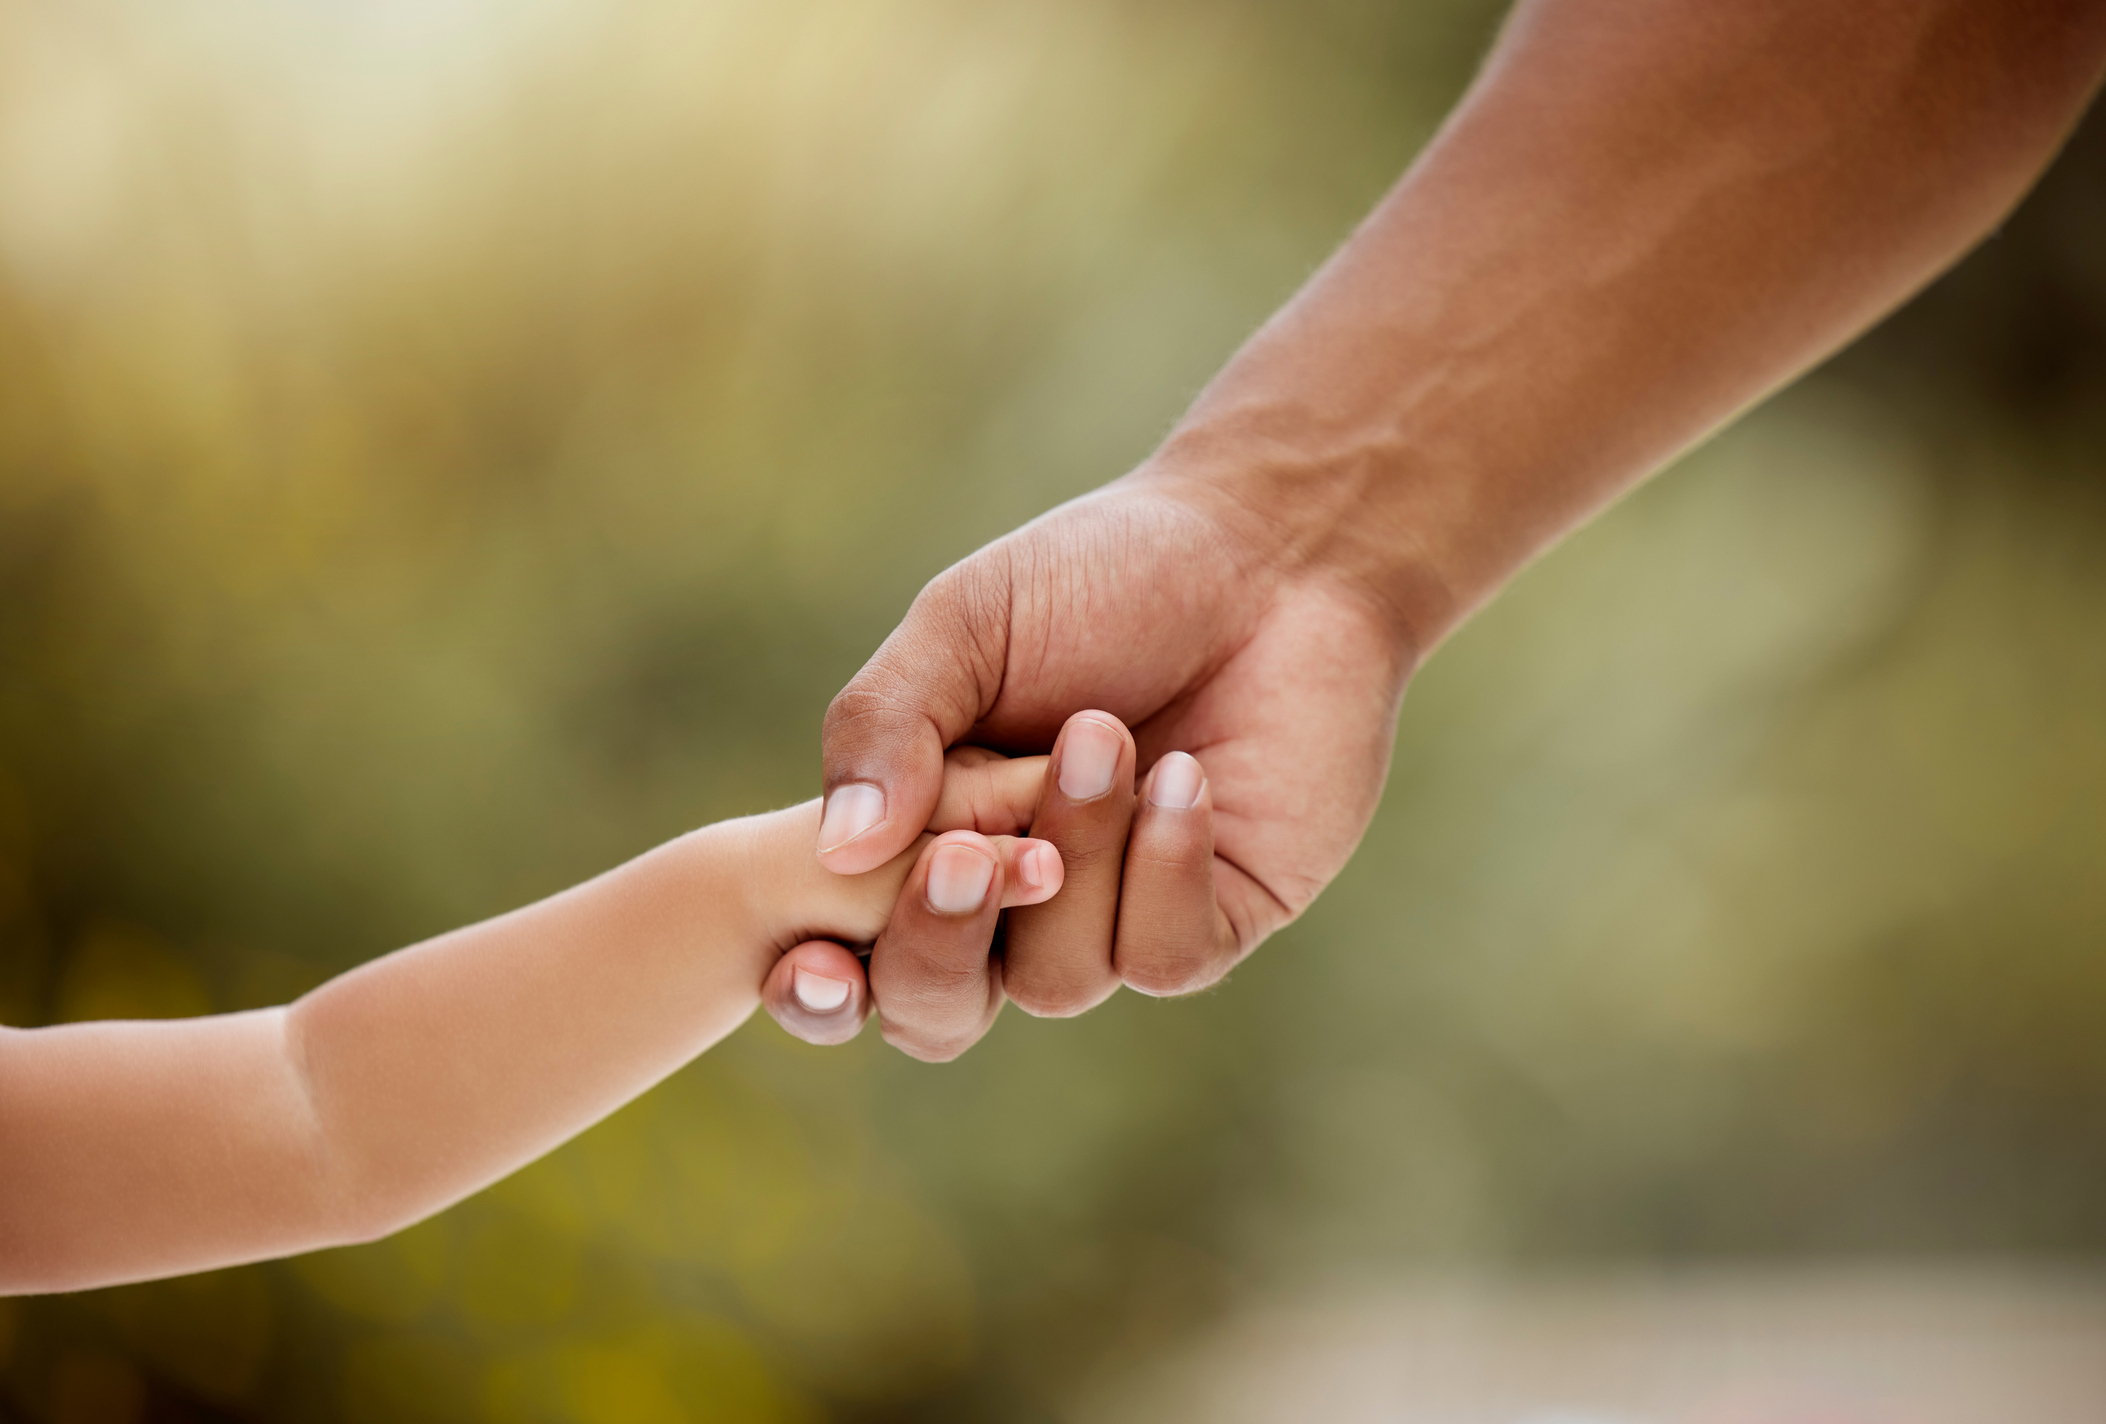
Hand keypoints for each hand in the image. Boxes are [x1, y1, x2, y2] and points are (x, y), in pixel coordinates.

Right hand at [769, 475, 1413, 1059]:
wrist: (1267, 545)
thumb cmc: (1102, 574)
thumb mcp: (963, 626)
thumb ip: (884, 727)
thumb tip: (836, 852)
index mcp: (926, 838)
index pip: (848, 958)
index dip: (814, 987)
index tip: (808, 959)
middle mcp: (1014, 902)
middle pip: (936, 1010)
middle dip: (936, 943)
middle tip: (964, 853)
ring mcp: (1115, 918)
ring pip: (1056, 979)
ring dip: (1072, 857)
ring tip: (1103, 733)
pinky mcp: (1218, 918)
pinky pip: (1162, 958)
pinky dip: (1160, 870)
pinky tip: (1182, 777)